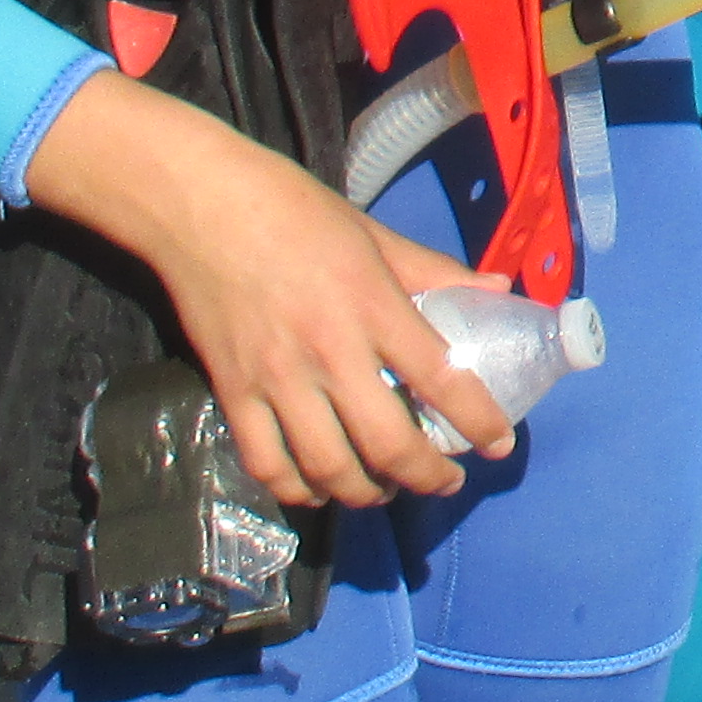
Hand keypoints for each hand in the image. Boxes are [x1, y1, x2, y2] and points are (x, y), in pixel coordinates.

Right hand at [26, 71, 512, 510]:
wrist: (201, 207)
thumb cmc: (296, 211)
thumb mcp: (376, 234)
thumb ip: (435, 270)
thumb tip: (499, 290)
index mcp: (374, 306)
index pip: (440, 378)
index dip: (478, 421)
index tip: (500, 444)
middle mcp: (329, 353)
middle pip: (387, 443)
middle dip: (426, 476)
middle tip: (445, 480)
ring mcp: (277, 379)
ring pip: (328, 468)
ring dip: (366, 493)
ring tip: (386, 489)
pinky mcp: (232, 393)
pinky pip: (267, 464)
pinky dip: (298, 489)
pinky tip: (320, 487)